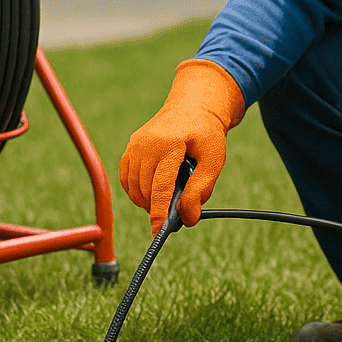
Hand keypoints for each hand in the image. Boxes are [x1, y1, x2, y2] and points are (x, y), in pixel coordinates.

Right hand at [119, 59, 244, 235]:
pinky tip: (152, 191)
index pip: (161, 187)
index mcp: (170, 144)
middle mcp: (146, 143)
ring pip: (134, 188)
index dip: (159, 213)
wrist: (192, 108)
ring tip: (168, 196)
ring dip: (148, 201)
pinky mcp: (129, 149)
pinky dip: (137, 192)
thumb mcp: (214, 159)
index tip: (158, 233)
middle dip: (159, 207)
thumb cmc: (206, 135)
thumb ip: (201, 189)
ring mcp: (135, 145)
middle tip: (177, 211)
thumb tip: (187, 219)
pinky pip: (126, 180)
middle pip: (146, 190)